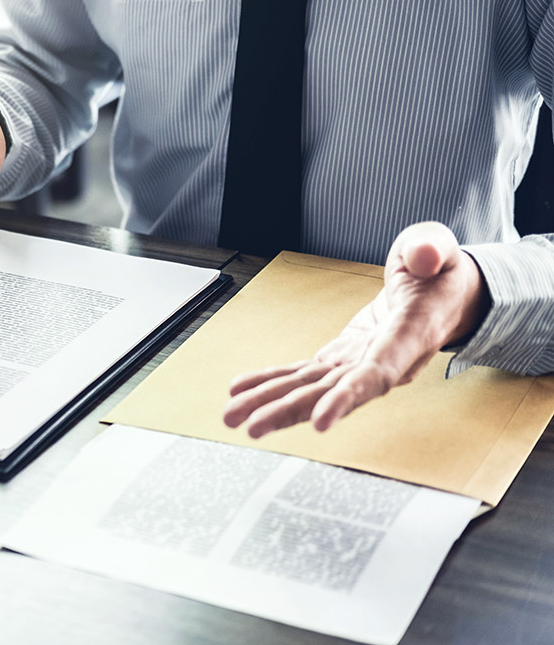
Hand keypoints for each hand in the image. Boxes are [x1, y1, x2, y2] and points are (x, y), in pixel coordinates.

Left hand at [222, 222, 488, 438]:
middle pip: (332, 392)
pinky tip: (242, 390)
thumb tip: (421, 257)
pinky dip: (271, 381)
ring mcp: (358, 364)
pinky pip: (302, 374)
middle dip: (289, 409)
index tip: (321, 421)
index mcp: (409, 336)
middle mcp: (382, 361)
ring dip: (271, 403)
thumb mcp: (438, 249)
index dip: (348, 398)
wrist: (440, 296)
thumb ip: (430, 249)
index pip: (377, 373)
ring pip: (311, 389)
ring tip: (233, 416)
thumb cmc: (439, 273)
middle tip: (250, 425)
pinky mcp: (340, 359)